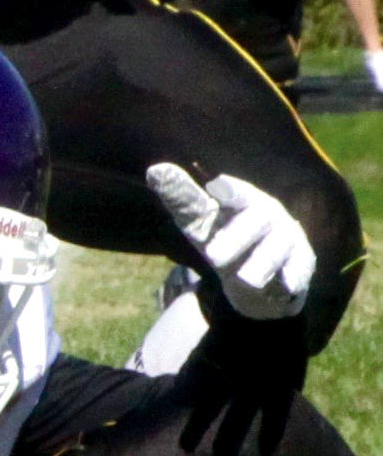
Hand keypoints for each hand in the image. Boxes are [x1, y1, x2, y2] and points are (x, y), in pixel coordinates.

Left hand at [146, 162, 314, 319]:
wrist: (256, 275)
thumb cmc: (223, 237)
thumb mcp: (199, 222)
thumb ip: (182, 199)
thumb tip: (155, 170)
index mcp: (241, 200)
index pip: (235, 193)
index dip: (229, 190)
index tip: (217, 187)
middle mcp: (267, 213)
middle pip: (256, 220)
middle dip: (237, 237)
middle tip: (214, 257)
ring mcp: (286, 236)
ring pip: (276, 247)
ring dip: (261, 264)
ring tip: (246, 280)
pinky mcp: (301, 260)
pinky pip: (299, 267)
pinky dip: (294, 275)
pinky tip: (289, 285)